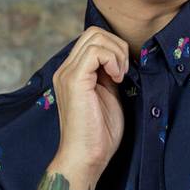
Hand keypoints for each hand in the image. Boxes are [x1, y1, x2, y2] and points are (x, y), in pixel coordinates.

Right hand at [51, 26, 128, 178]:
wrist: (86, 157)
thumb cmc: (99, 134)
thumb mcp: (108, 96)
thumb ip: (109, 75)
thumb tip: (120, 59)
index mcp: (73, 73)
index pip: (92, 39)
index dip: (114, 49)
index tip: (123, 73)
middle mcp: (65, 69)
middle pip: (93, 32)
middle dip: (117, 46)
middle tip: (124, 72)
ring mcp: (67, 73)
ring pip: (95, 36)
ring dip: (117, 53)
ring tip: (120, 76)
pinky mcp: (74, 80)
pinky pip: (96, 51)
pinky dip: (113, 60)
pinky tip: (116, 79)